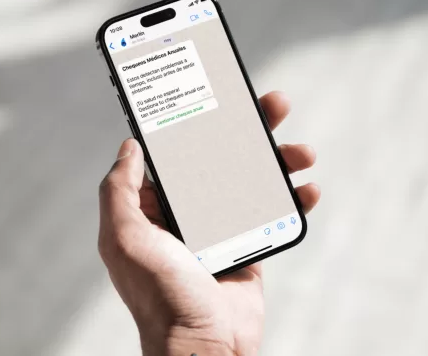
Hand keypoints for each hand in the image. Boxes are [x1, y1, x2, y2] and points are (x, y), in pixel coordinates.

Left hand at [98, 91, 319, 355]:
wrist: (204, 345)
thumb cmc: (160, 295)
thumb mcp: (125, 238)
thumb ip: (119, 190)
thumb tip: (128, 147)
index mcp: (154, 209)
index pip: (177, 154)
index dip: (197, 124)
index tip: (219, 96)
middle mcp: (187, 214)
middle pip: (221, 159)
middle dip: (249, 130)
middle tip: (273, 105)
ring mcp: (220, 230)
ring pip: (252, 181)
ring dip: (279, 160)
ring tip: (302, 151)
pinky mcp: (249, 248)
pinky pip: (273, 214)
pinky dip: (293, 199)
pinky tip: (308, 189)